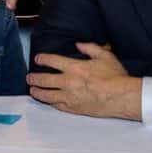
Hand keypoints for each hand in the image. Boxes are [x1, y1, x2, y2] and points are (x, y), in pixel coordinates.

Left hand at [27, 43, 141, 119]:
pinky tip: (47, 101)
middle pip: (45, 80)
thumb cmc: (115, 76)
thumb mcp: (105, 55)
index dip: (42, 59)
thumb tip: (79, 44)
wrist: (122, 97)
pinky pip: (57, 106)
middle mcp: (69, 82)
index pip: (52, 61)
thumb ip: (90, 47)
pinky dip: (50, 103)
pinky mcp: (74, 108)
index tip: (37, 59)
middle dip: (34, 78)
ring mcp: (70, 97)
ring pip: (47, 95)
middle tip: (29, 77)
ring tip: (33, 90)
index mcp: (75, 67)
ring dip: (38, 92)